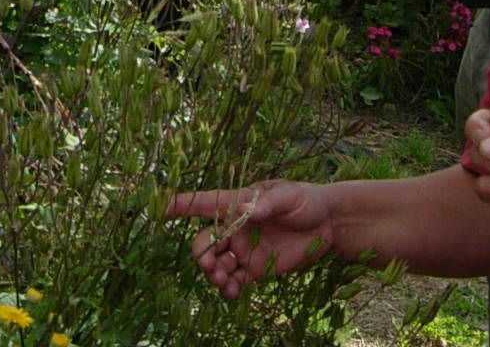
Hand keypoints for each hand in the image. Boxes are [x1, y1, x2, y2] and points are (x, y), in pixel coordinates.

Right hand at [166, 182, 337, 298]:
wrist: (328, 225)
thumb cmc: (305, 201)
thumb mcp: (289, 196)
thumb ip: (270, 203)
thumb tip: (252, 210)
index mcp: (239, 204)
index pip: (206, 204)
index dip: (183, 205)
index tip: (161, 209)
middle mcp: (236, 229)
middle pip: (205, 242)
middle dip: (201, 254)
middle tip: (210, 265)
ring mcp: (244, 250)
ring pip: (216, 264)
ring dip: (213, 274)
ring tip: (223, 280)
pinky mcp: (256, 270)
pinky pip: (234, 282)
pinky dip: (228, 289)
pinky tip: (232, 293)